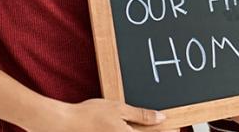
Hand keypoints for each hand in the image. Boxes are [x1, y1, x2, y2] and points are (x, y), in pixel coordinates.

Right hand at [31, 98, 175, 131]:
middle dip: (154, 131)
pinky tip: (127, 127)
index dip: (168, 131)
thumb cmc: (88, 115)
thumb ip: (141, 115)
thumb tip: (161, 117)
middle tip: (167, 127)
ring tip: (135, 125)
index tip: (175, 128)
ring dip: (141, 131)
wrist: (63, 125)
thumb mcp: (118, 109)